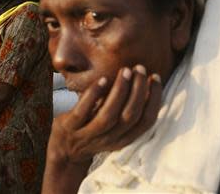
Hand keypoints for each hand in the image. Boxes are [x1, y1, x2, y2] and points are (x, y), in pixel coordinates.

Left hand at [47, 65, 161, 165]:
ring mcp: (88, 135)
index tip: (155, 77)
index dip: (154, 99)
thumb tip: (145, 80)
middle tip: (140, 68)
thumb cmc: (93, 129)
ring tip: (125, 70)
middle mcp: (109, 139)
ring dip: (120, 91)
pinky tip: (102, 79)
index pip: (147, 121)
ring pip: (109, 116)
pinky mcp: (70, 128)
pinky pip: (82, 112)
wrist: (64, 151)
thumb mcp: (114, 125)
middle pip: (130, 116)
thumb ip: (126, 108)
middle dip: (139, 90)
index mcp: (124, 138)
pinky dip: (94, 95)